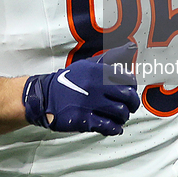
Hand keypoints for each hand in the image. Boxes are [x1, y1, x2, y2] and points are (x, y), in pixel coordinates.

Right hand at [22, 43, 139, 135]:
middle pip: (127, 97)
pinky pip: (108, 126)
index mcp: (97, 71)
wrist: (45, 96)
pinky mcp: (84, 120)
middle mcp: (95, 86)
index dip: (132, 87)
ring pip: (120, 112)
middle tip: (130, 107)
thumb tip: (130, 47)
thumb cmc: (69, 81)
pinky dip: (115, 129)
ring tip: (120, 118)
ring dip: (123, 117)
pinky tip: (114, 128)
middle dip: (132, 104)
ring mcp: (90, 103)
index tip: (130, 91)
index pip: (127, 79)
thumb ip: (110, 57)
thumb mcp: (88, 64)